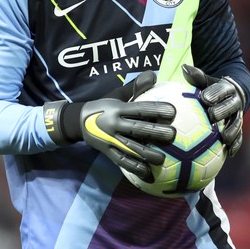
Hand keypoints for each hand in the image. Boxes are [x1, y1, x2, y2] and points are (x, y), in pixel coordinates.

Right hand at [43, 72, 175, 179]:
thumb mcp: (117, 94)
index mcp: (118, 108)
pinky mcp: (107, 152)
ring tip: (161, 159)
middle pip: (136, 129)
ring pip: (130, 148)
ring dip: (146, 154)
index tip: (172, 111)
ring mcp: (110, 139)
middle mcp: (114, 124)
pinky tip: (147, 174)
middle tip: (172, 134)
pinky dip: (134, 168)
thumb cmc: (104, 106)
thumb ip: (135, 87)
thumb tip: (153, 74)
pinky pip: (121, 161)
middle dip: (154, 132)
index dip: (155, 109)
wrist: (78, 120)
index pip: (139, 108)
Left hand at [182, 64, 244, 156]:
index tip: (204, 98)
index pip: (222, 89)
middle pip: (230, 106)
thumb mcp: (206, 81)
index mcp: (227, 89)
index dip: (215, 93)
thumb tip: (184, 68)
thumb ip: (197, 76)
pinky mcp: (239, 129)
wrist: (233, 94)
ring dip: (232, 130)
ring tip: (224, 138)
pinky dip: (235, 145)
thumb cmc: (213, 88)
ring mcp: (238, 116)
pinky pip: (239, 137)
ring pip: (237, 123)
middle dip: (222, 111)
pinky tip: (229, 152)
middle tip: (211, 116)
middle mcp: (235, 102)